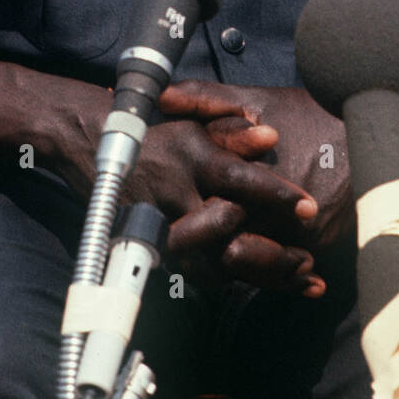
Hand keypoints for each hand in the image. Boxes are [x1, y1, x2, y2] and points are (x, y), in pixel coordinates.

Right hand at [39, 74, 323, 295]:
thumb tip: (270, 134)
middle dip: (273, 250)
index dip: (275, 195)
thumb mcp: (191, 117)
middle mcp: (179, 190)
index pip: (240, 179)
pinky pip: (194, 268)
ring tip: (296, 278)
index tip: (308, 208)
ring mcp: (163, 220)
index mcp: (192, 153)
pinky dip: (229, 278)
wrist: (89, 140)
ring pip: (214, 259)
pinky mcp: (152, 241)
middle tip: (308, 260)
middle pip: (231, 231)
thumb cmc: (151, 126)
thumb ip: (230, 128)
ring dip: (257, 272)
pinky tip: (260, 281)